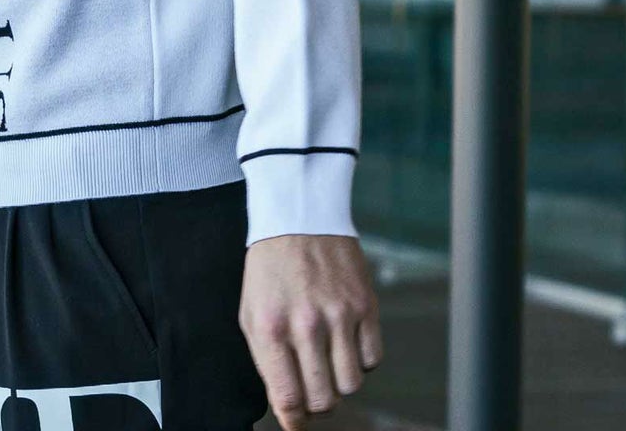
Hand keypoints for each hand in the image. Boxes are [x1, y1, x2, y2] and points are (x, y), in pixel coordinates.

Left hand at [238, 233, 382, 427]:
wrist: (298, 216)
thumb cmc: (271, 268)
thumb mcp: (252, 312)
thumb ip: (266, 361)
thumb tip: (286, 404)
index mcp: (272, 328)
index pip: (287, 399)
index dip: (294, 420)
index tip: (297, 423)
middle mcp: (306, 324)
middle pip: (324, 399)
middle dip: (318, 402)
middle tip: (313, 387)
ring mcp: (340, 315)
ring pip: (351, 384)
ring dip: (340, 381)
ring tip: (329, 359)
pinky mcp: (366, 305)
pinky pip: (373, 359)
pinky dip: (362, 360)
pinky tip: (347, 342)